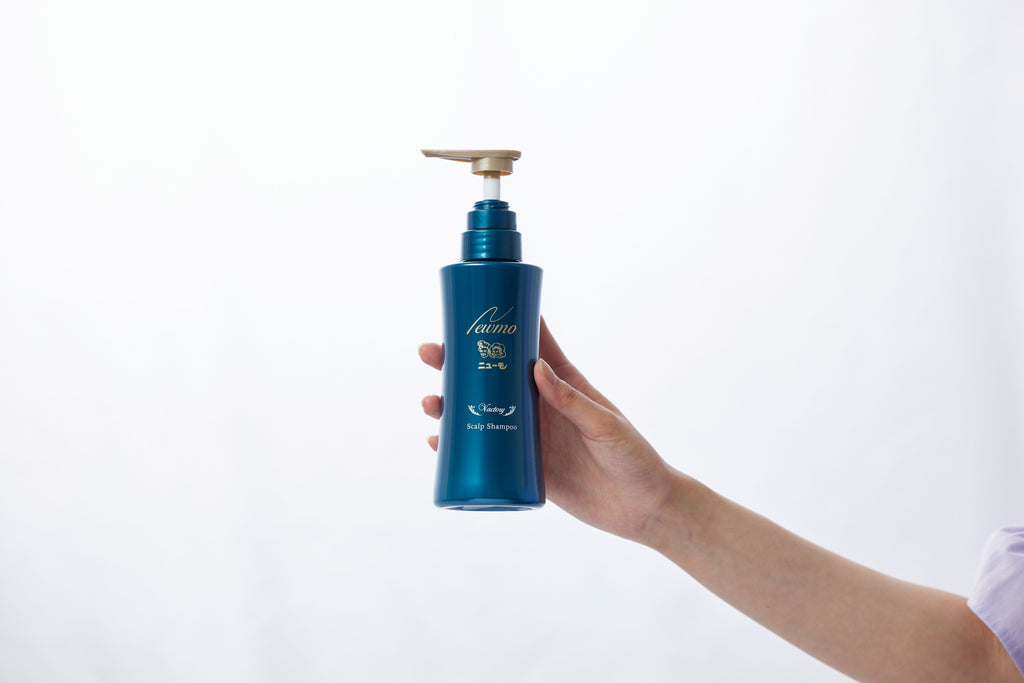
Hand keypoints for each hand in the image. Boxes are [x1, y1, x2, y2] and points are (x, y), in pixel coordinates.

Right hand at [419, 318, 676, 543]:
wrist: (641, 509)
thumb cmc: (633, 458)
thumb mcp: (605, 425)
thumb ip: (573, 400)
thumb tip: (536, 368)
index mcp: (563, 382)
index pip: (530, 343)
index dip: (502, 323)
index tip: (475, 306)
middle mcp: (540, 403)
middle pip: (491, 375)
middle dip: (457, 361)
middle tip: (431, 353)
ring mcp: (528, 434)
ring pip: (480, 411)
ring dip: (450, 403)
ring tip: (431, 402)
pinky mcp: (523, 467)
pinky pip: (484, 453)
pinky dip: (458, 447)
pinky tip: (438, 442)